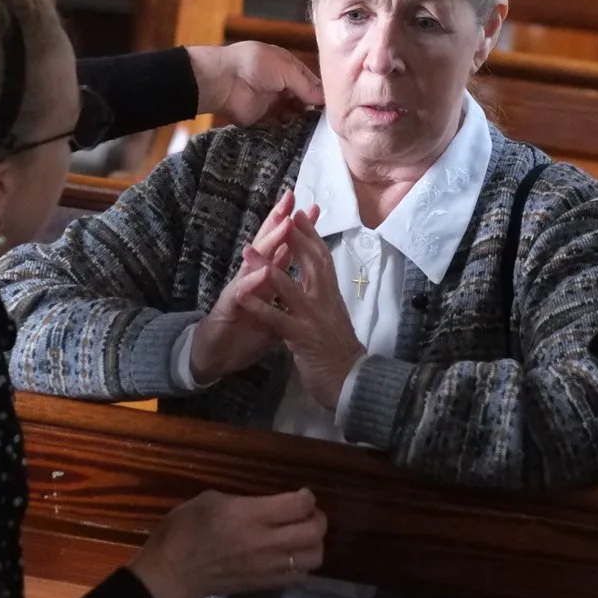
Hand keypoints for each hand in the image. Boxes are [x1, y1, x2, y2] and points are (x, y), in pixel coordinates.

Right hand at [128, 487, 328, 597]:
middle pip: (314, 532)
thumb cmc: (182, 531)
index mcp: (249, 516)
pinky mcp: (264, 585)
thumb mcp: (209, 500)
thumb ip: (243, 501)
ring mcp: (267, 567)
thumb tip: (263, 506)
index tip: (301, 494)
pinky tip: (289, 556)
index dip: (307, 496)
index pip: (299, 505)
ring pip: (313, 557)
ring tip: (300, 537)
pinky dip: (301, 564)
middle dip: (317, 518)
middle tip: (306, 514)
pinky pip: (298, 576)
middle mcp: (265, 542)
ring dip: (313, 544)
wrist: (170, 574)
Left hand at [187, 42, 322, 126]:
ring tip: (311, 126)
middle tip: (324, 120)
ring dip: (301, 119)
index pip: (309, 80)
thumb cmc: (255, 66)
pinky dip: (289, 129)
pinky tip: (299, 133)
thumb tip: (324, 98)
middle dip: (312, 107)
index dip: (320, 92)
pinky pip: (280, 125)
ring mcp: (272, 102)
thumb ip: (306, 85)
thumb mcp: (286, 68)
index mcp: (286, 66)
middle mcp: (281, 84)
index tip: (332, 105)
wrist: (224, 81)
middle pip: (303, 98)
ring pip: (293, 113)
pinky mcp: (263, 119)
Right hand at [191, 190, 306, 382]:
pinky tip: (263, 270)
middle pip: (267, 244)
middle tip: (292, 196)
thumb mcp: (272, 311)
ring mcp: (239, 289)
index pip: (283, 248)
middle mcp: (251, 278)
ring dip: (270, 243)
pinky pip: (242, 292)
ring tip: (284, 223)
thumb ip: (285, 293)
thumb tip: (303, 279)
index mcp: (265, 278)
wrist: (215, 356)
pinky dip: (253, 281)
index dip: (297, 229)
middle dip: (279, 219)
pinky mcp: (228, 307)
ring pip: (255, 261)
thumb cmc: (244, 332)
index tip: (313, 208)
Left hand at [254, 212, 364, 411]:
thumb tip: (318, 282)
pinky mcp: (302, 339)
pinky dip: (260, 307)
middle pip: (311, 263)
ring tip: (248, 251)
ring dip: (267, 268)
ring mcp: (314, 319)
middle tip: (282, 216)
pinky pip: (278, 320)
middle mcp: (325, 302)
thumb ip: (324, 300)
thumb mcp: (334, 319)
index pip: (322, 259)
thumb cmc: (341, 353)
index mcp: (331, 296)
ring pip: (290, 288)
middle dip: (295, 238)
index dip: (311, 236)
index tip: (300, 215)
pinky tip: (244, 297)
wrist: (353, 383)